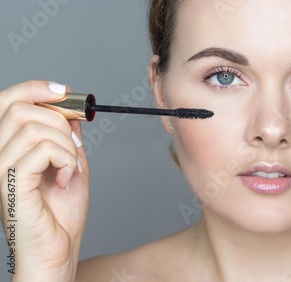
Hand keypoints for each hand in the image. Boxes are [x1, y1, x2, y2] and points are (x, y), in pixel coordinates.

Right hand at [0, 81, 89, 280]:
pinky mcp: (11, 184)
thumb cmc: (61, 216)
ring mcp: (1, 169)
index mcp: (9, 148)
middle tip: (73, 146)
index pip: (7, 102)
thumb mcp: (71, 167)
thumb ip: (68, 140)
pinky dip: (65, 159)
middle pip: (20, 108)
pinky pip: (40, 150)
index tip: (65, 92)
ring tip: (70, 167)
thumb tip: (72, 114)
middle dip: (59, 120)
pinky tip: (66, 178)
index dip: (35, 88)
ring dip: (66, 145)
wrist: (59, 251)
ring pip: (33, 128)